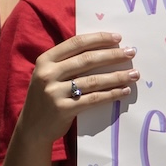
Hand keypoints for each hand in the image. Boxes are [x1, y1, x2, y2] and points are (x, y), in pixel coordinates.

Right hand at [16, 33, 138, 146]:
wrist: (32, 127)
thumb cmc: (45, 97)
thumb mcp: (48, 75)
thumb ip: (66, 62)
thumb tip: (102, 50)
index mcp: (45, 60)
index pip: (76, 44)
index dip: (98, 39)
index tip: (118, 38)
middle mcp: (48, 74)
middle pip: (87, 60)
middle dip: (112, 55)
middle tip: (130, 53)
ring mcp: (54, 92)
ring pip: (93, 81)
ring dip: (117, 76)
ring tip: (134, 74)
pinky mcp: (64, 109)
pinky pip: (93, 99)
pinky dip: (111, 94)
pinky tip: (123, 91)